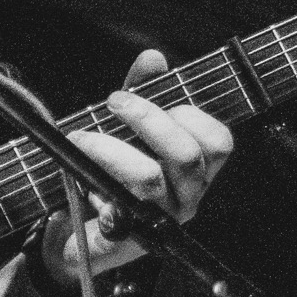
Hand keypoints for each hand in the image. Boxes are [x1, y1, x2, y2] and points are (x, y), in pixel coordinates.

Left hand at [40, 48, 233, 287]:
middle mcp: (187, 198)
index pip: (218, 143)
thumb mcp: (126, 128)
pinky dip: (94, 185)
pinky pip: (116, 208)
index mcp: (196, 172)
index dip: (191, 114)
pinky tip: (77, 176)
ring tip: (81, 137)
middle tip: (113, 102)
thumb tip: (153, 58)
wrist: (77, 236)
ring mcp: (160, 221)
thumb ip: (142, 92)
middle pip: (187, 156)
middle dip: (147, 119)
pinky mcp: (128, 238)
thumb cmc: (111, 176)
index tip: (156, 97)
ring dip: (110, 148)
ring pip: (149, 178)